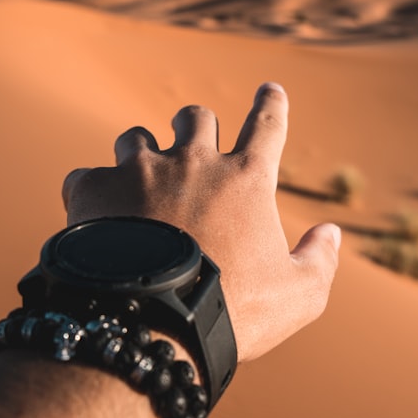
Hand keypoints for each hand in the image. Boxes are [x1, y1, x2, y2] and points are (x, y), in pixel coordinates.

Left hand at [61, 83, 340, 361]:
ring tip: (137, 181)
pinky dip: (91, 194)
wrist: (150, 328)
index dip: (272, 104)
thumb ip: (320, 261)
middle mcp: (193, 162)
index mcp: (246, 179)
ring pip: (135, 137)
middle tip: (192, 143)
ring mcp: (139, 171)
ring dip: (140, 154)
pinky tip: (92, 216)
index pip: (267, 124)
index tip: (271, 90)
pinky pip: (85, 177)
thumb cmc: (232, 314)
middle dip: (195, 126)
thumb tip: (332, 232)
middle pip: (195, 117)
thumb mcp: (298, 297)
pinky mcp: (93, 191)